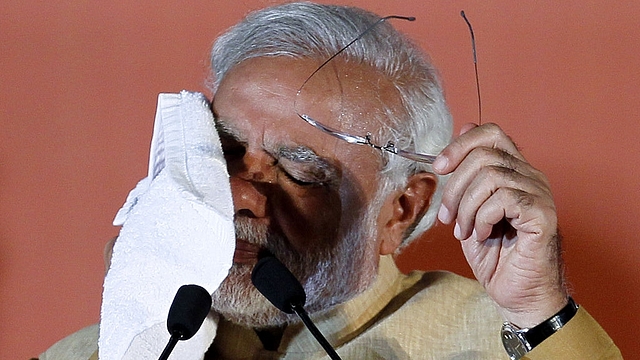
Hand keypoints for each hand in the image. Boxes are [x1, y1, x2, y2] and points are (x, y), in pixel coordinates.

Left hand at [433, 123, 567, 327]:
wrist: (517, 293)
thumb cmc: (495, 255)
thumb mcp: (469, 210)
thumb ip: (466, 176)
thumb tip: (463, 128)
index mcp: (514, 171)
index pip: (491, 134)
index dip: (460, 144)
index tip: (438, 168)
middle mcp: (531, 177)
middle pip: (484, 154)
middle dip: (455, 186)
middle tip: (447, 216)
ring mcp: (539, 194)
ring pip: (491, 176)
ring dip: (466, 207)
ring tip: (465, 230)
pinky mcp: (543, 215)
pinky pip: (504, 199)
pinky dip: (483, 218)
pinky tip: (483, 235)